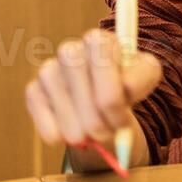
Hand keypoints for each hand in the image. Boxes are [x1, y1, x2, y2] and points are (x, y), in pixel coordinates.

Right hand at [23, 28, 161, 150]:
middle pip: (76, 74)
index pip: (100, 56)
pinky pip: (37, 106)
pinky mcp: (35, 89)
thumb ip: (144, 76)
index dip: (110, 95)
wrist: (105, 108)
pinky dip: (50, 127)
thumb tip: (125, 87)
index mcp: (100, 41)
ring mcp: (51, 69)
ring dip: (75, 126)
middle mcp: (72, 50)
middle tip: (106, 136)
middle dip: (93, 115)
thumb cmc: (126, 88)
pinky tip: (64, 139)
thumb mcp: (146, 77)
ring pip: (57, 94)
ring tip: (91, 140)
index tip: (121, 122)